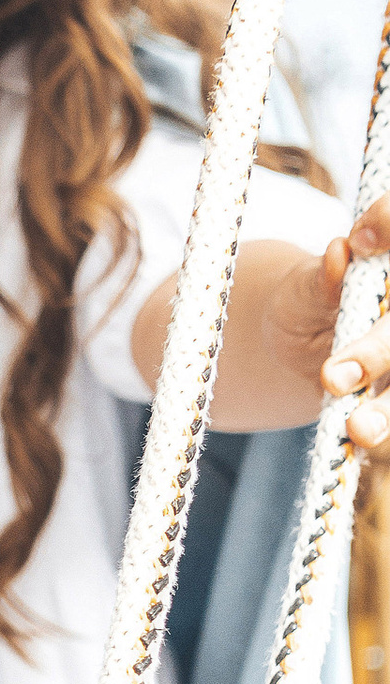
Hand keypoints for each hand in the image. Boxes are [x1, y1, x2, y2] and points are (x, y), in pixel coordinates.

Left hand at [263, 195, 389, 451]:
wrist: (308, 346)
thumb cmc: (306, 306)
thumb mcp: (302, 291)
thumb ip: (321, 280)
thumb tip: (338, 253)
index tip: (357, 243)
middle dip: (378, 349)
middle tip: (333, 376)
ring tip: (358, 428)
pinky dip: (388, 427)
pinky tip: (367, 439)